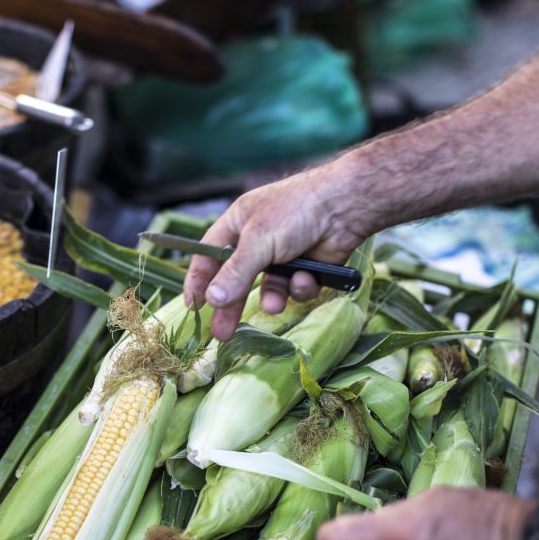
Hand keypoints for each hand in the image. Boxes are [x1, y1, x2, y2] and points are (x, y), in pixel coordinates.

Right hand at [182, 162, 369, 339]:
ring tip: (276, 304)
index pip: (209, 256)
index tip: (192, 305)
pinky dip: (300, 286)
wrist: (345, 206)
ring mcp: (282, 255)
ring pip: (269, 289)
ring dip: (273, 298)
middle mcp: (257, 240)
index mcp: (237, 224)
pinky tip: (308, 276)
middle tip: (221, 333)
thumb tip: (212, 299)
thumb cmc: (295, 211)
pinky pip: (294, 288)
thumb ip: (234, 273)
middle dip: (231, 306)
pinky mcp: (306, 267)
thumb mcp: (258, 241)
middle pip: (236, 280)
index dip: (199, 280)